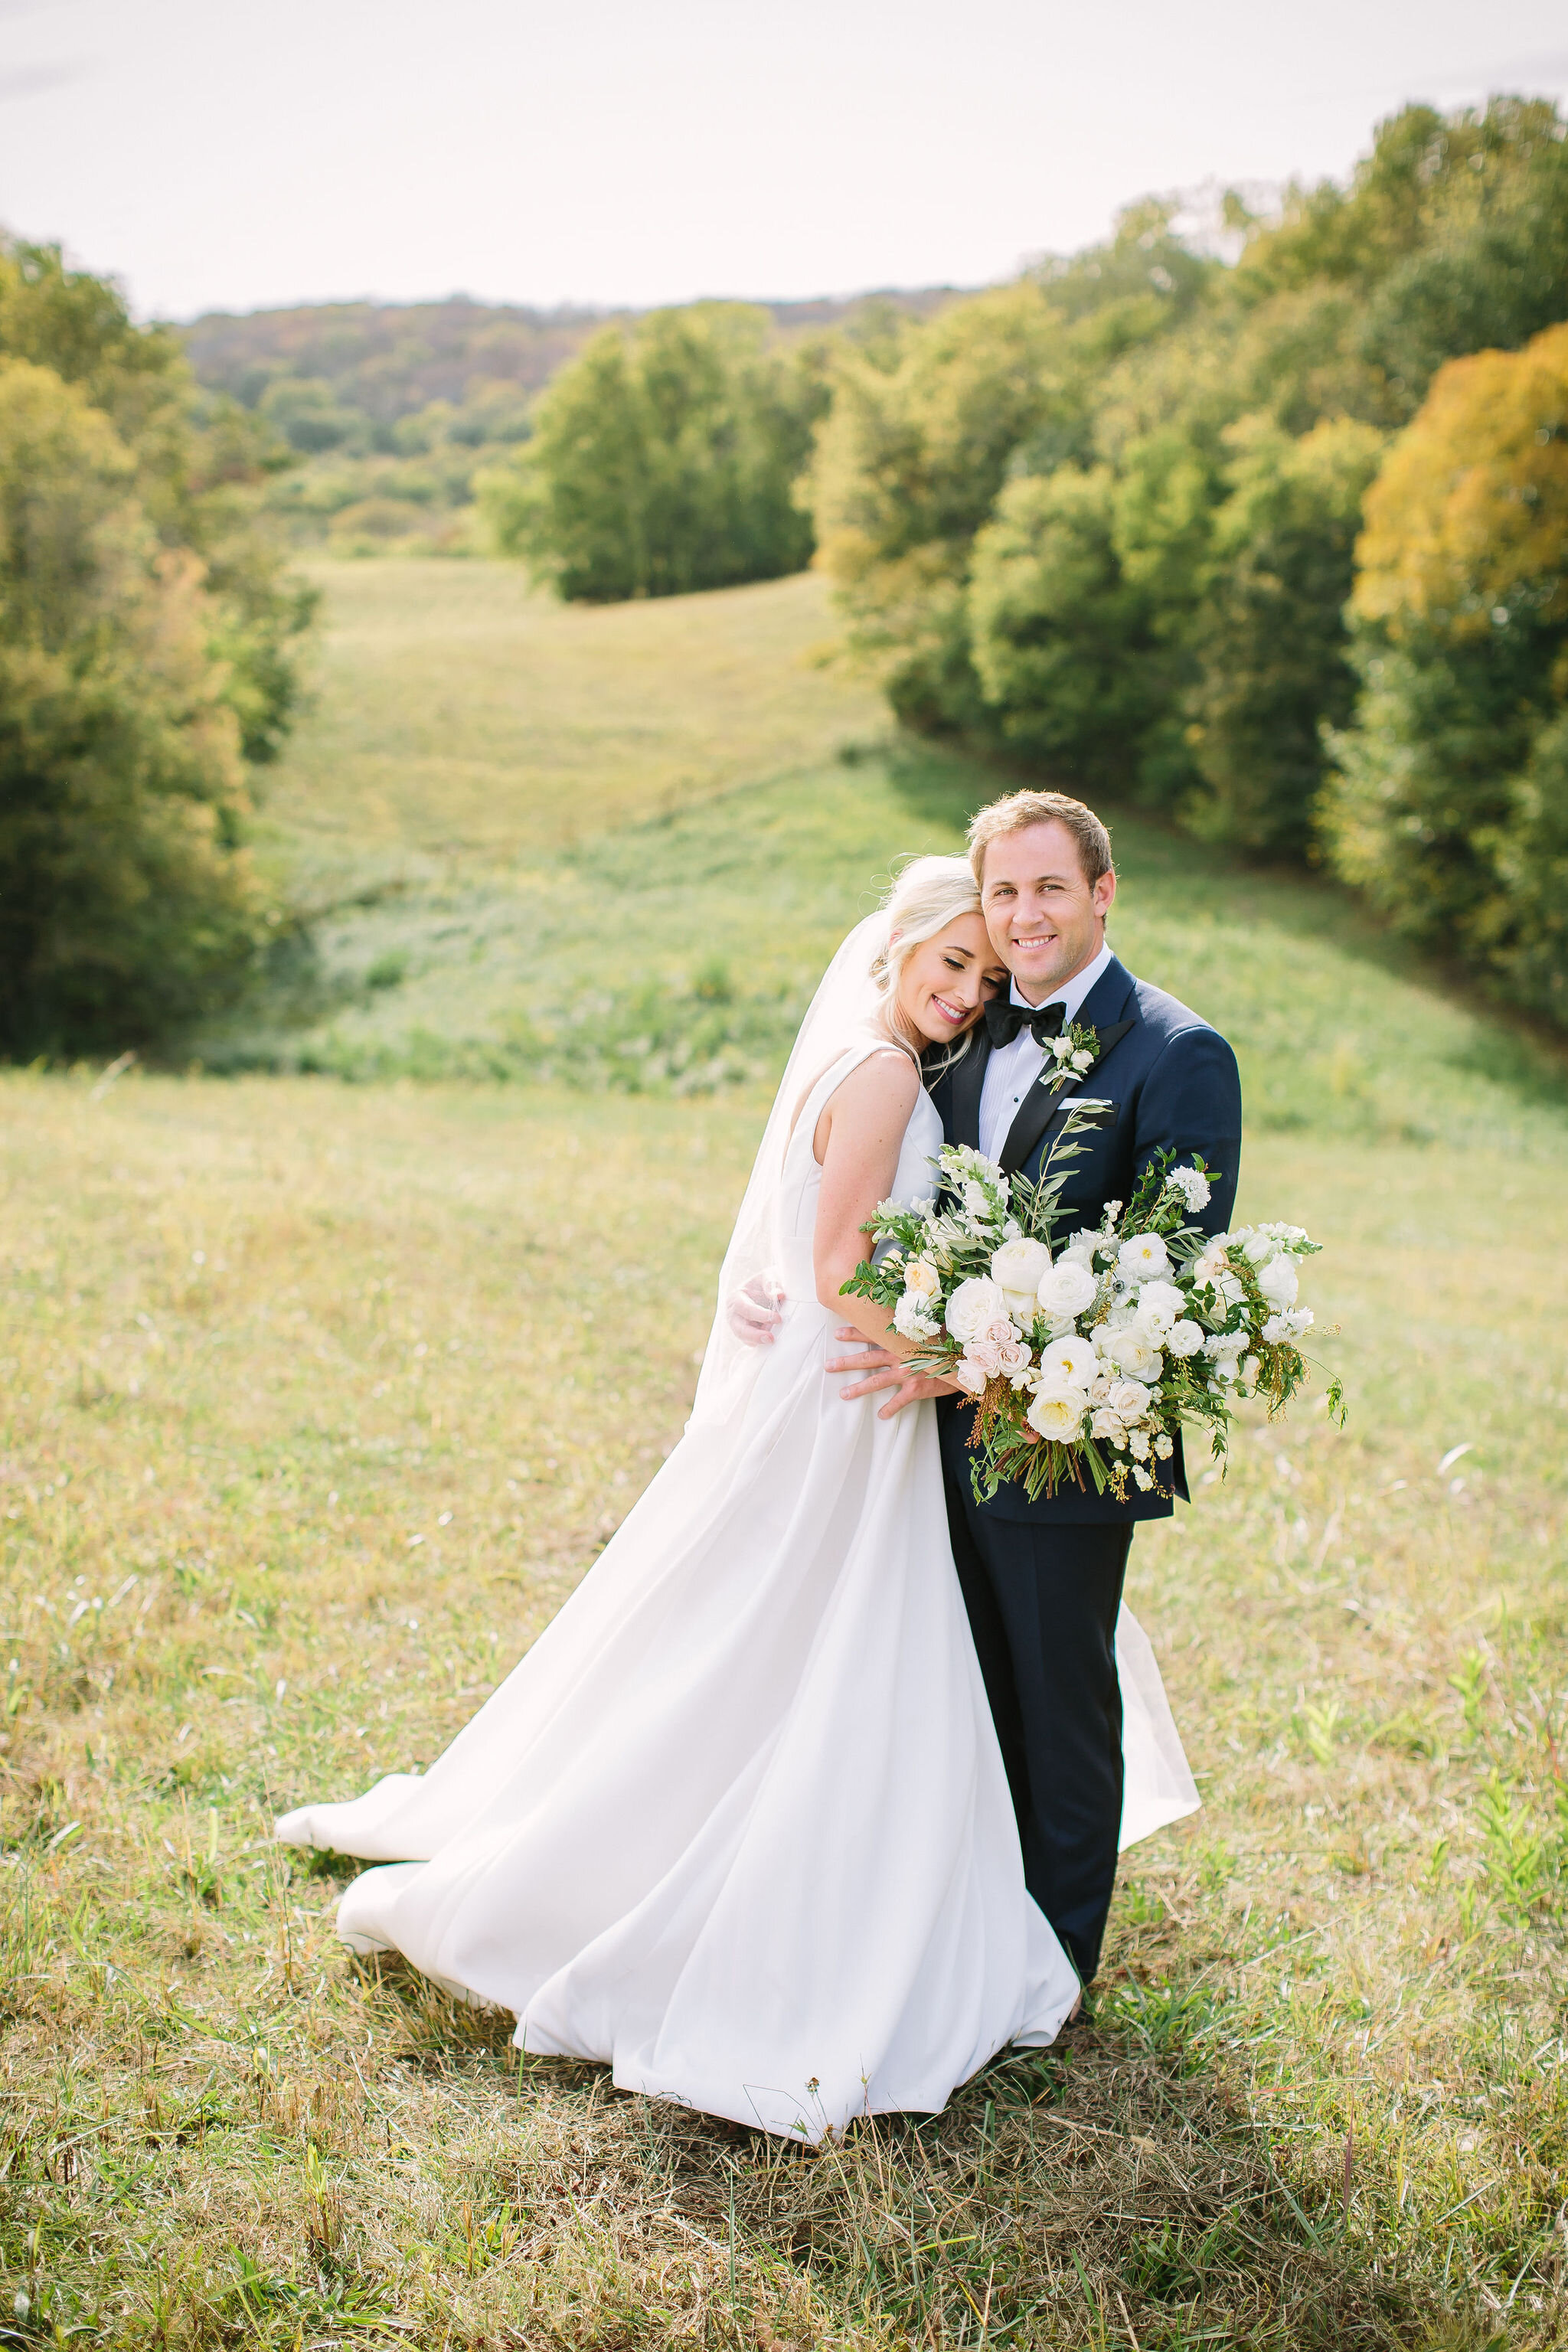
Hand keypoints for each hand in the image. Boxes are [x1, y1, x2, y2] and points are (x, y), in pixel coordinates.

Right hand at [727, 1272, 784, 1346]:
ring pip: (745, 1339)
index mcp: (736, 1298)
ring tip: (774, 1339)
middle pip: (739, 1329)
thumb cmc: (768, 1282)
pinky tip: (773, 1340)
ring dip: (759, 1340)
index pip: (746, 1309)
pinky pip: (753, 1343)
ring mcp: (740, 1327)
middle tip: (771, 1338)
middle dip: (754, 1335)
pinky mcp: (748, 1336)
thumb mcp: (769, 1276)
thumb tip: (778, 1294)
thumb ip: (772, 1283)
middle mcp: (734, 1314)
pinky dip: (762, 1343)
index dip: (761, 1315)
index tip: (778, 1318)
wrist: (770, 1290)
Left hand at [825, 1327, 960, 1419]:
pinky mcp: (916, 1389)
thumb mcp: (930, 1331)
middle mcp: (900, 1355)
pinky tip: (881, 1415)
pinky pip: (899, 1401)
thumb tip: (902, 1318)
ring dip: (859, 1388)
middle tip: (828, 1366)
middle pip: (867, 1359)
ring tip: (844, 1394)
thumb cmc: (949, 1343)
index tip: (837, 1333)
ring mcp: (907, 1373)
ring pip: (877, 1381)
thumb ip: (914, 1328)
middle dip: (846, 1362)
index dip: (855, 1333)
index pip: (873, 1334)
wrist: (966, 1361)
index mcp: (901, 1340)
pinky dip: (889, 1409)